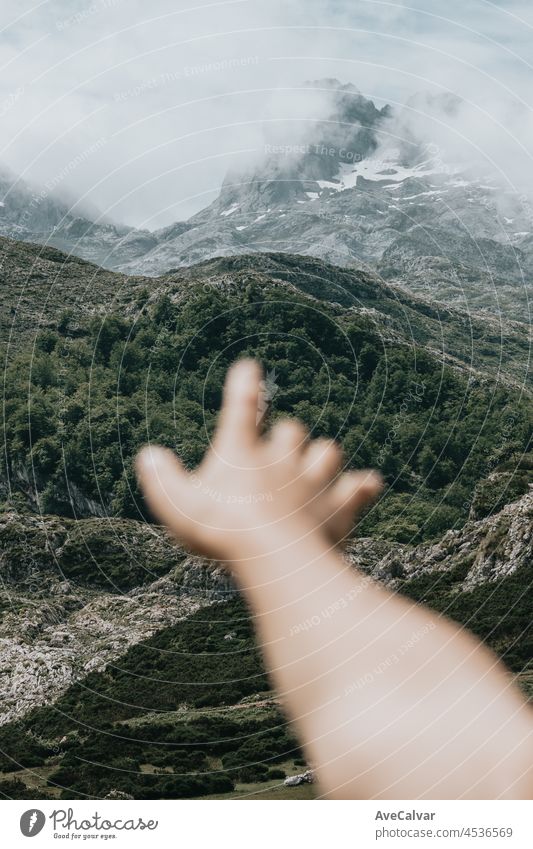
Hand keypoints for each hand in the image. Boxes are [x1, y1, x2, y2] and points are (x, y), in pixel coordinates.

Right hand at [136, 359, 380, 561]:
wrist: (274, 556)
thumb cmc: (220, 530)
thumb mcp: (176, 505)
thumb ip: (161, 478)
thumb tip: (148, 455)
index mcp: (241, 452)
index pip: (241, 408)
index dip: (244, 385)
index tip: (250, 366)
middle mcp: (281, 458)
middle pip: (292, 430)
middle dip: (286, 436)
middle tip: (279, 449)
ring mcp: (314, 481)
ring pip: (327, 451)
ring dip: (321, 456)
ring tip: (317, 465)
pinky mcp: (339, 506)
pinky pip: (359, 487)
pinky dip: (363, 486)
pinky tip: (369, 484)